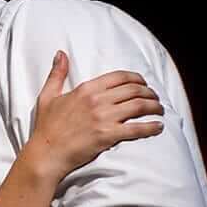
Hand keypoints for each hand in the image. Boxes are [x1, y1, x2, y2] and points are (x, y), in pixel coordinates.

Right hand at [23, 50, 163, 180]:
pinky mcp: (108, 136)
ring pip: (139, 106)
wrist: (47, 152)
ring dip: (154, 107)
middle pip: (134, 90)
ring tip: (159, 110)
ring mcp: (104, 118)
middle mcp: (97, 100)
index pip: (120, 77)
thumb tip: (60, 53)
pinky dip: (151, 127)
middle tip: (155, 98)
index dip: (137, 78)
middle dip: (150, 92)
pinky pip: (137, 129)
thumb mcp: (48, 95)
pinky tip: (158, 127)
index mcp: (86, 89)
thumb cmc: (47, 126)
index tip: (144, 84)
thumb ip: (57, 73)